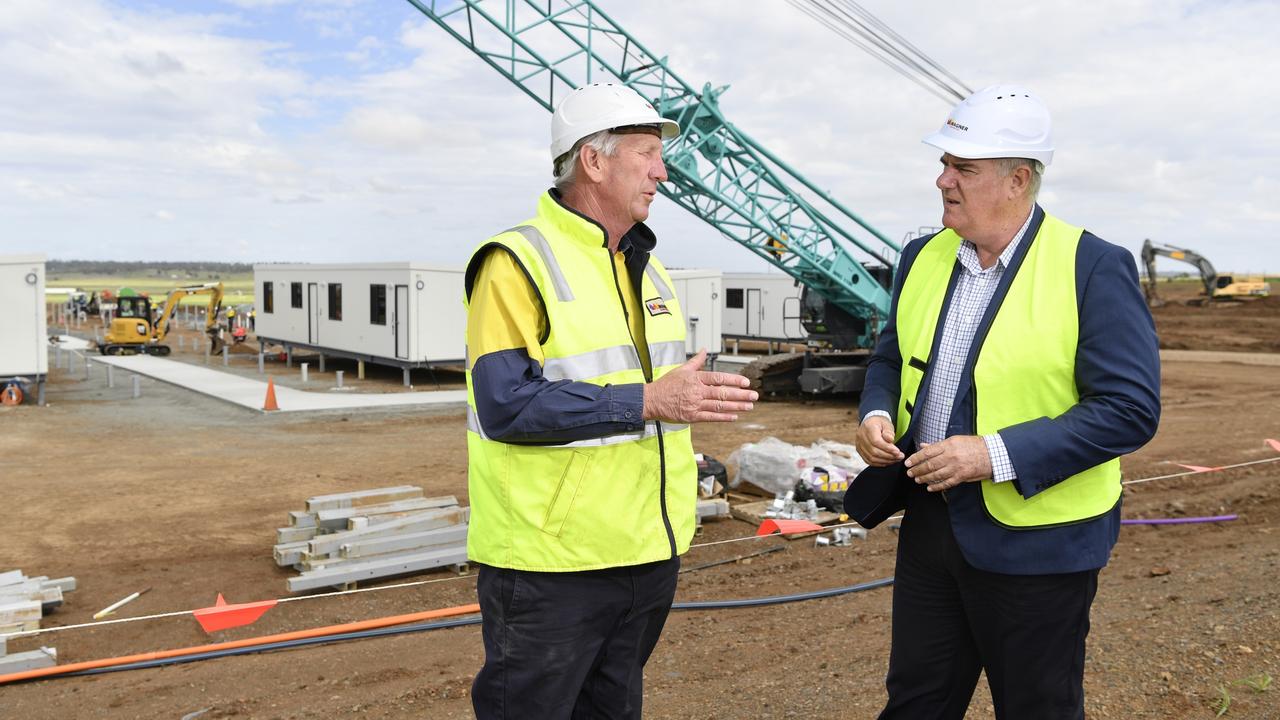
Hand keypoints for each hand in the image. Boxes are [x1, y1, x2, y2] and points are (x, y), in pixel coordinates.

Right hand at [642, 349, 757, 422]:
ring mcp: (695, 404)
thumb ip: (695, 361)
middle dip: (741, 395)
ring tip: (749, 406)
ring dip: (736, 406)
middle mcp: (697, 391)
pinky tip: (734, 416)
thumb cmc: (666, 385)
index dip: (734, 380)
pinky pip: (710, 417)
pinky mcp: (692, 417)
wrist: (651, 400)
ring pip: (719, 406)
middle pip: (722, 393)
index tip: (746, 382)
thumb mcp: (681, 369)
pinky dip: (723, 417)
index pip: (718, 378)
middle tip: (754, 395)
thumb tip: (704, 350)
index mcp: (695, 378)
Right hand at [855, 415, 903, 466]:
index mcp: (868, 428)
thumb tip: (890, 440)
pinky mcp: (860, 451)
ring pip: (871, 458)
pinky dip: (879, 463)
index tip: (897, 451)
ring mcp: (859, 445)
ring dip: (885, 461)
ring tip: (896, 459)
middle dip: (889, 456)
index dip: (887, 448)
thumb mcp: (887, 424)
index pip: (876, 441)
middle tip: (900, 456)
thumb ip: (889, 432)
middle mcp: (861, 437)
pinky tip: (888, 461)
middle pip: (874, 451)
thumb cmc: (880, 423)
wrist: (871, 423)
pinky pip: (869, 461)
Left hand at [905, 436, 991, 491]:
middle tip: (910, 473)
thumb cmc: (974, 445)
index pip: (927, 452)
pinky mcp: (962, 477)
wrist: (992, 454)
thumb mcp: (955, 440)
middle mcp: (951, 457)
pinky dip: (936, 486)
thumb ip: (938, 445)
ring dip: (924, 478)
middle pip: (929, 465)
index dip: (916, 458)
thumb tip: (923, 446)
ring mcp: (956, 468)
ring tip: (917, 480)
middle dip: (917, 470)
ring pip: (936, 475)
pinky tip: (930, 488)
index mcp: (948, 445)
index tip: (908, 462)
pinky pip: (946, 483)